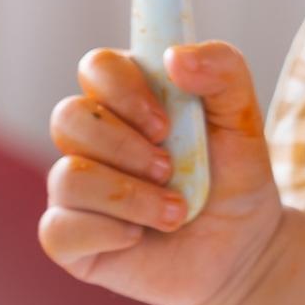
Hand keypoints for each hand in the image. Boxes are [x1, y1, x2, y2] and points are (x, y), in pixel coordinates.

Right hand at [40, 41, 285, 304]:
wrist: (244, 247)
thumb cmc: (236, 176)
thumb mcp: (244, 118)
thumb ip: (224, 70)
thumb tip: (174, 56)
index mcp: (129, 100)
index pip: (97, 67)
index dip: (124, 88)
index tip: (167, 122)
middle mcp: (93, 139)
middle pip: (68, 116)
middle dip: (127, 146)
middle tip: (170, 168)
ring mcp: (76, 189)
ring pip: (68, 175)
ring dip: (131, 196)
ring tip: (175, 210)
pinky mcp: (70, 238)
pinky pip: (59, 228)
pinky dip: (110, 233)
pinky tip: (140, 236)